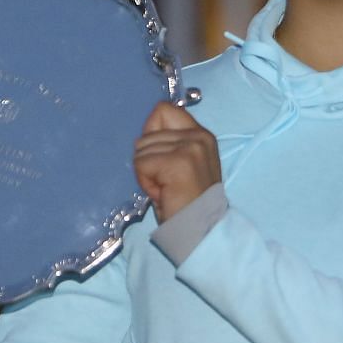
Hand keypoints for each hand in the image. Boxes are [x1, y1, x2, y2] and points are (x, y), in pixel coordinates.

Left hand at [133, 101, 221, 222]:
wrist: (200, 231)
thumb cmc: (187, 203)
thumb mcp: (182, 164)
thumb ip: (169, 144)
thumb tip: (143, 134)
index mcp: (201, 134)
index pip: (163, 110)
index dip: (152, 133)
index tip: (161, 159)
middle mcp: (198, 136)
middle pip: (147, 133)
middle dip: (148, 160)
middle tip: (166, 182)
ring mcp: (190, 147)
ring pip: (141, 149)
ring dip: (147, 173)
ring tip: (166, 188)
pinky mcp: (178, 162)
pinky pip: (141, 163)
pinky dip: (146, 182)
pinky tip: (163, 193)